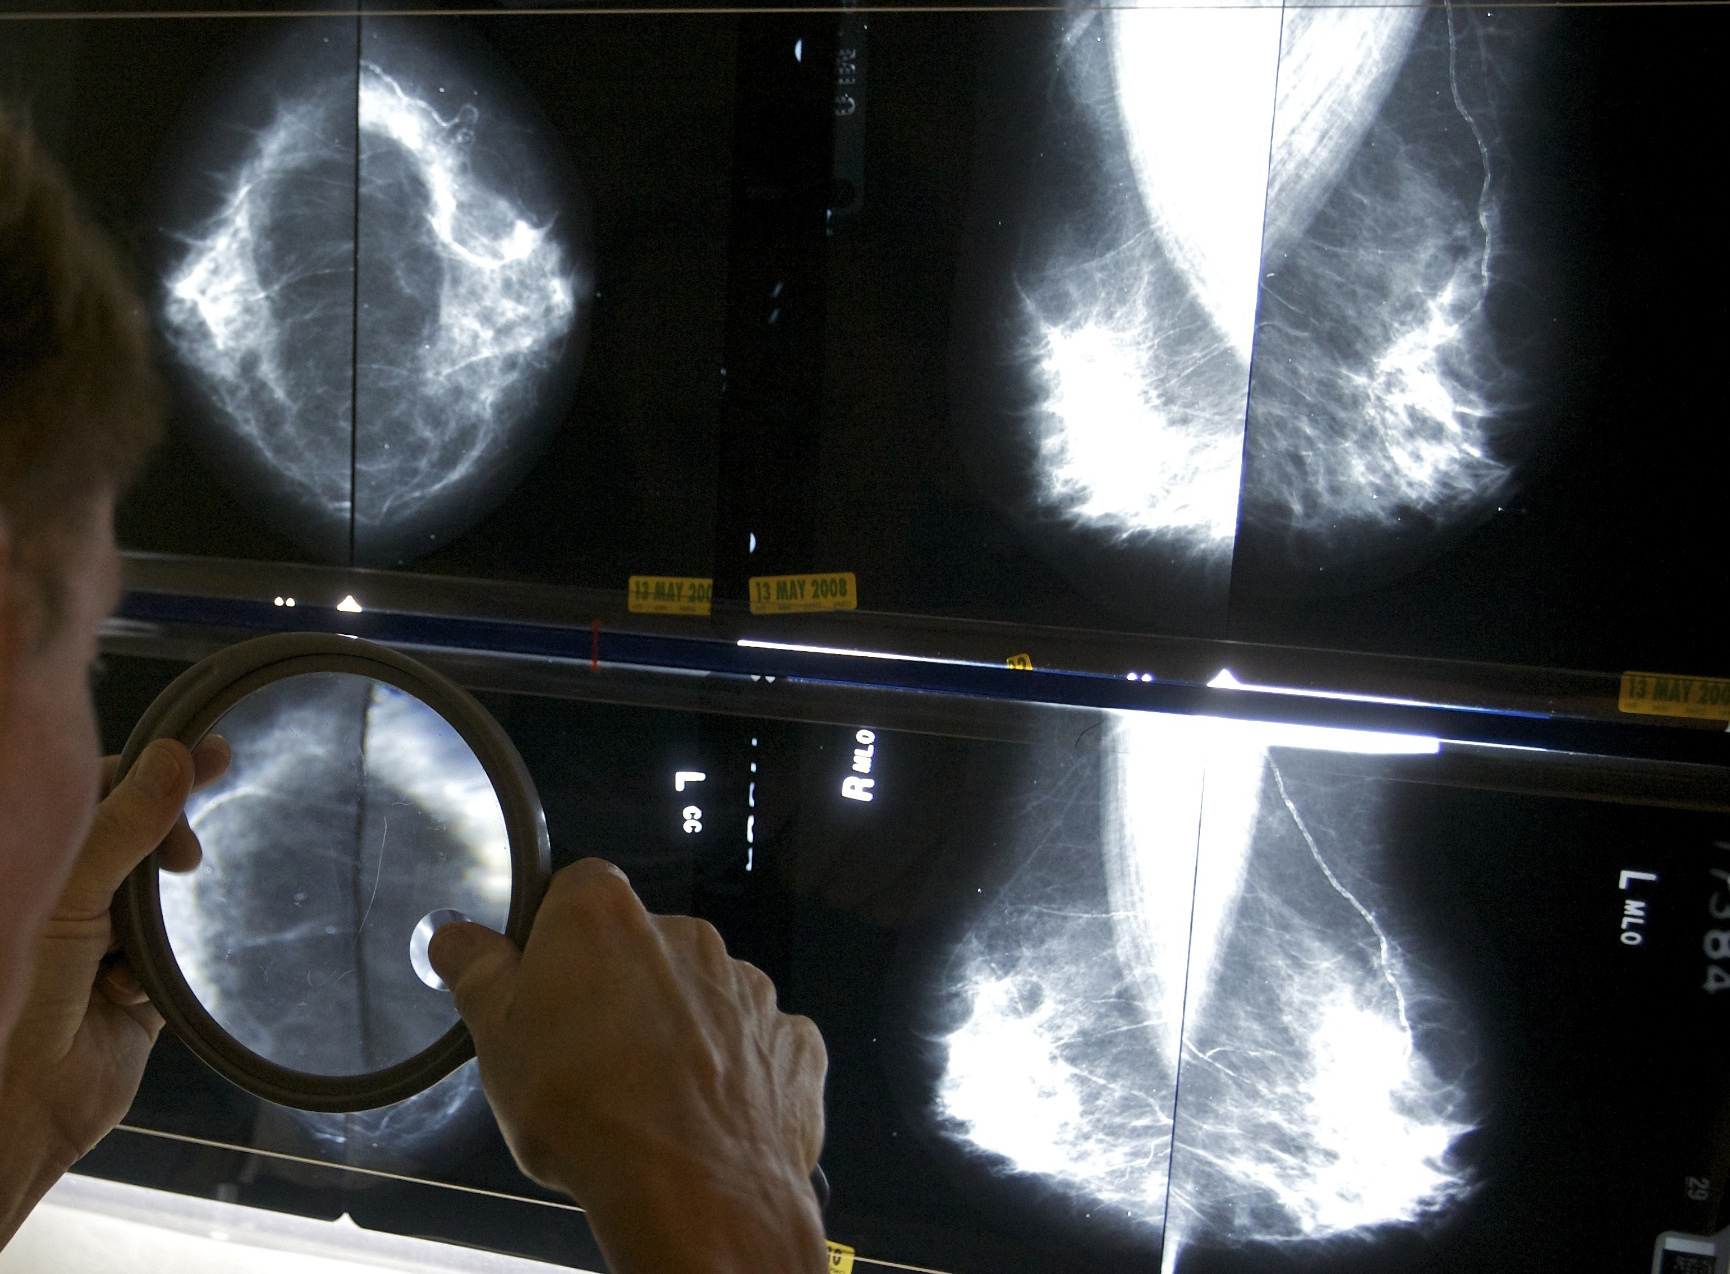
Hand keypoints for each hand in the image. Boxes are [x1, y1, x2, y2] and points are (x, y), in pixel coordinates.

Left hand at [0, 735, 228, 1244]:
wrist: (22, 1104)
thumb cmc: (17, 989)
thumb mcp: (69, 893)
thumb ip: (123, 824)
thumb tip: (173, 755)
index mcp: (36, 861)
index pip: (100, 788)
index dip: (153, 770)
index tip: (214, 757)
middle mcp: (66, 894)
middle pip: (137, 835)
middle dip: (167, 840)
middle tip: (192, 854)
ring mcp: (98, 941)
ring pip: (158, 896)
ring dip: (157, 916)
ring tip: (145, 935)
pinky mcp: (133, 989)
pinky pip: (171, 958)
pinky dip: (157, 972)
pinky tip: (128, 992)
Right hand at [429, 858, 827, 1273]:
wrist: (694, 1191)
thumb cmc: (588, 1110)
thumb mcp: (496, 1039)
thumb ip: (479, 972)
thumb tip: (457, 937)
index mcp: (605, 917)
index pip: (575, 892)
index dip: (554, 939)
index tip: (541, 987)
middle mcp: (685, 934)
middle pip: (641, 946)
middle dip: (618, 988)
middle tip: (587, 1057)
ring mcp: (747, 986)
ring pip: (700, 996)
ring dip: (678, 1030)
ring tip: (647, 1097)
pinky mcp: (790, 1039)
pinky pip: (754, 1043)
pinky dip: (733, 1070)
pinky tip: (704, 1113)